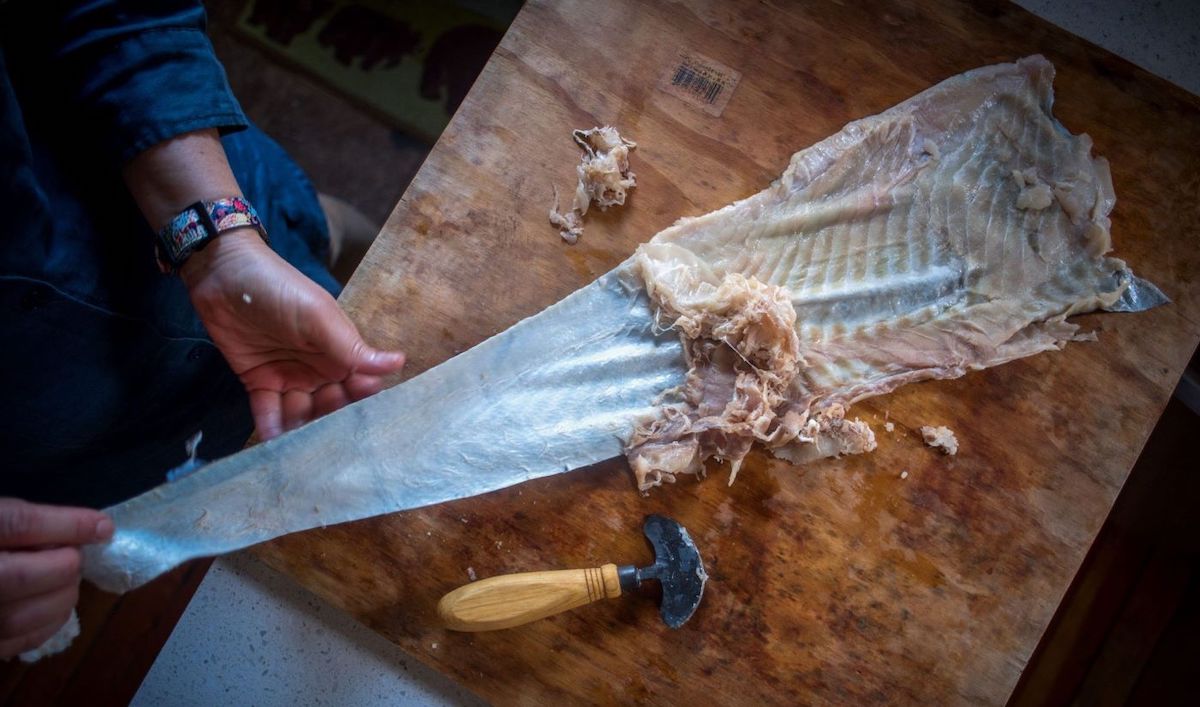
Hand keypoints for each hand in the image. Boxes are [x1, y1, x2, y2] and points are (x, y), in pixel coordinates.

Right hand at [0, 498, 112, 658]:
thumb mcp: (1, 517)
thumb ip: (33, 523)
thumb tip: (96, 529)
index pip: (17, 524)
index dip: (67, 525)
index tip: (104, 528)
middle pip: (19, 576)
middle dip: (63, 567)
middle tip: (74, 559)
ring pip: (19, 617)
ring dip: (61, 597)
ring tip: (66, 582)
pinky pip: (20, 640)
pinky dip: (49, 623)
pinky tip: (56, 606)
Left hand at [181, 229, 405, 438]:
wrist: (222, 274)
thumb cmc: (280, 289)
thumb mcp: (318, 316)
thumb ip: (352, 346)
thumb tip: (398, 364)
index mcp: (340, 351)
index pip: (359, 385)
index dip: (360, 404)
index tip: (360, 422)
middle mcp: (318, 368)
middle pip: (331, 406)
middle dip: (329, 424)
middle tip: (324, 442)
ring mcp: (288, 377)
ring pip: (302, 414)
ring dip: (301, 433)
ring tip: (298, 454)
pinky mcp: (258, 382)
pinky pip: (268, 412)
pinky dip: (271, 429)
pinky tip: (273, 446)